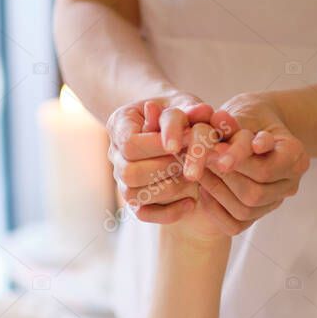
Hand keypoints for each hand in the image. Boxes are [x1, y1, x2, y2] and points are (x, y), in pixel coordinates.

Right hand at [107, 92, 215, 223]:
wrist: (174, 128)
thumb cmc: (179, 112)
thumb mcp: (184, 103)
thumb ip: (191, 108)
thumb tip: (201, 112)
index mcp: (120, 124)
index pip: (130, 143)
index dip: (157, 146)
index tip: (186, 141)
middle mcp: (115, 154)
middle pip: (129, 173)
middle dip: (165, 167)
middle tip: (190, 160)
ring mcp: (122, 179)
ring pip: (133, 195)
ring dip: (169, 188)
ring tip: (193, 177)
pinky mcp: (136, 198)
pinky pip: (144, 213)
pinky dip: (169, 212)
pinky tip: (191, 202)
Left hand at [196, 92, 309, 234]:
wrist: (251, 127)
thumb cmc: (246, 117)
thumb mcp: (242, 114)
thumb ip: (232, 126)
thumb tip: (218, 128)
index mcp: (296, 157)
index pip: (266, 170)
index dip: (237, 162)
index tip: (213, 149)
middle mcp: (291, 183)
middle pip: (255, 194)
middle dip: (224, 178)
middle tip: (201, 161)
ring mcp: (275, 201)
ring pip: (245, 210)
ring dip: (217, 191)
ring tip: (200, 171)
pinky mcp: (258, 214)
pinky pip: (236, 225)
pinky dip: (215, 208)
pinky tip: (204, 189)